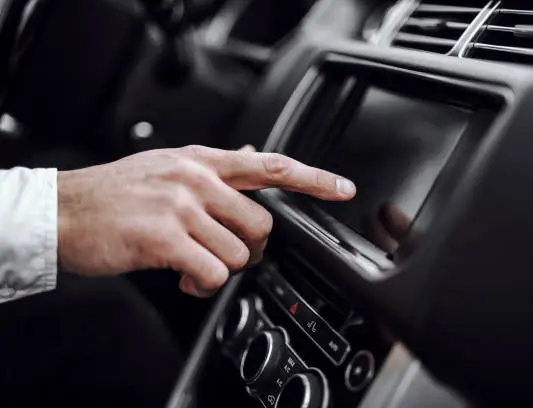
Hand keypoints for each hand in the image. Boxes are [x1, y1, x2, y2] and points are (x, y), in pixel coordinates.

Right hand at [57, 145, 355, 296]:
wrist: (65, 209)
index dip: (313, 179)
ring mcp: (181, 207)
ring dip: (219, 268)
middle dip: (249, 248)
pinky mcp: (164, 237)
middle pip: (262, 224)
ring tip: (192, 264)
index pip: (270, 166)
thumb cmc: (117, 192)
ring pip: (239, 253)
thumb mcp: (170, 166)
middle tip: (223, 251)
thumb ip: (217, 167)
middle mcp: (197, 180)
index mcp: (202, 162)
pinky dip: (202, 283)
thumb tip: (252, 155)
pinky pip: (213, 273)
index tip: (342, 188)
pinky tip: (182, 276)